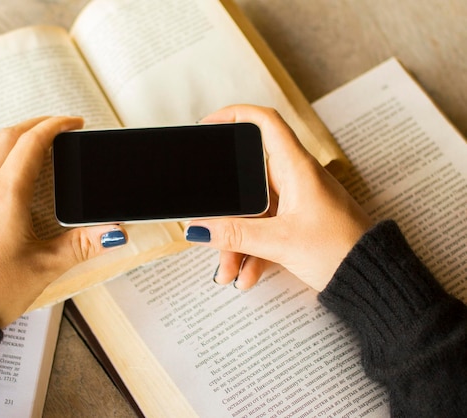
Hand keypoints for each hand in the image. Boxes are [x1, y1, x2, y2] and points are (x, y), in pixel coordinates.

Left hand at [0, 116, 126, 327]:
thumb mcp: (47, 266)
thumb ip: (84, 245)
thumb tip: (115, 232)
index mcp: (6, 197)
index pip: (31, 144)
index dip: (55, 126)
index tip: (74, 122)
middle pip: (7, 137)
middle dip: (35, 124)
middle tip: (59, 127)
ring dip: (9, 136)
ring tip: (30, 141)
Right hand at [185, 105, 371, 290]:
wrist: (371, 279)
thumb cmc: (342, 250)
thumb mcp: (281, 242)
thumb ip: (237, 235)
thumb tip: (201, 228)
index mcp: (296, 168)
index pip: (265, 123)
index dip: (235, 115)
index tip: (208, 126)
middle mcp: (295, 179)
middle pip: (246, 181)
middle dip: (225, 211)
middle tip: (206, 224)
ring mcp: (295, 203)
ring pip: (253, 213)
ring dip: (236, 241)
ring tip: (227, 270)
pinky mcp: (297, 225)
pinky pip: (264, 231)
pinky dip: (251, 252)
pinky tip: (245, 275)